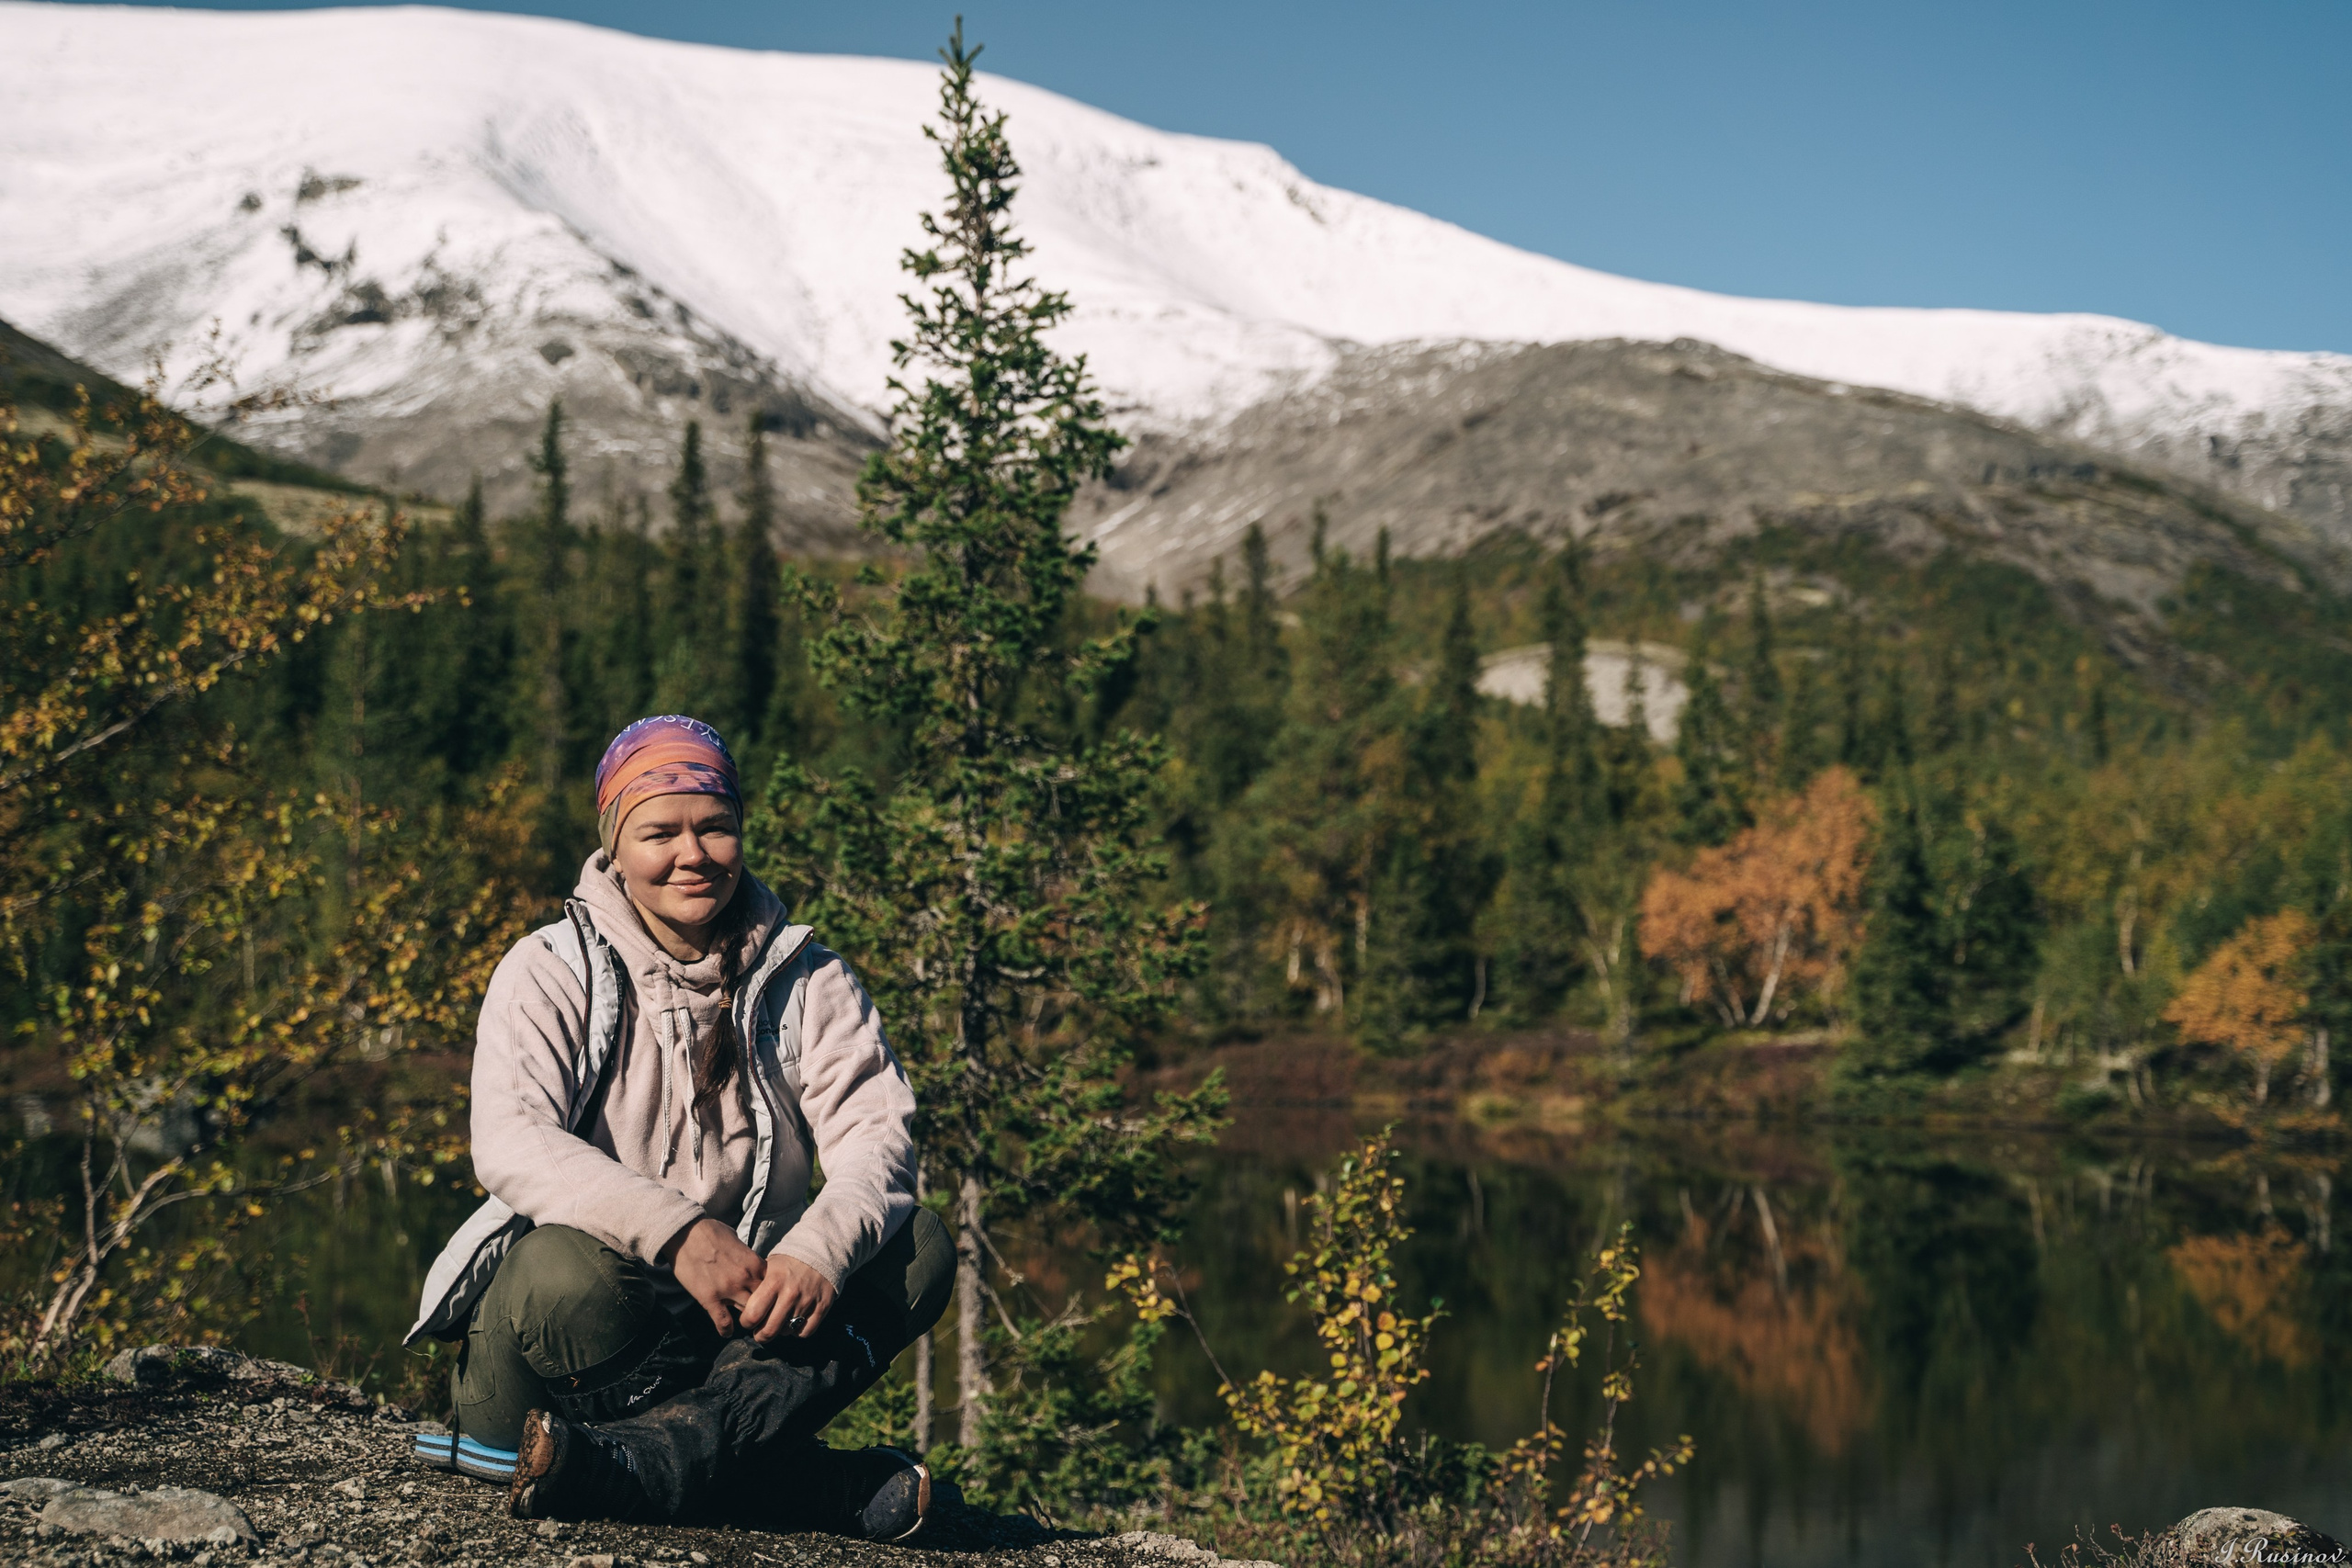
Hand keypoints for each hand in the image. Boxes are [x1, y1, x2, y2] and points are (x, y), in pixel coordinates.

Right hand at [660, 1217, 764, 1336]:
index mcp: (754, 1263)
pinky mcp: (709, 1298)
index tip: (767, 1299)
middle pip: (763, 1302)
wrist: (685, 1233)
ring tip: (746, 1325)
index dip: (770, 1294)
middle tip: (760, 1315)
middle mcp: (745, 1278)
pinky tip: (727, 1332)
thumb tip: (750, 1263)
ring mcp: (728, 1289)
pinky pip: (723, 1321)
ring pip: (747, 1313)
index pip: (772, 1286)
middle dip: (763, 1309)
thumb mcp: (737, 1240)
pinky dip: (726, 1329)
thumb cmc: (710, 1232)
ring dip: (746, 1319)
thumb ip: (747, 1255)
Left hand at [740, 1252, 837, 1343]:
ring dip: (780, 1330)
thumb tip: (742, 1309)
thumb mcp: (768, 1267)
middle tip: (759, 1332)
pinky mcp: (822, 1306)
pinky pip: (805, 1332)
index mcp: (773, 1282)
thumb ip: (756, 1287)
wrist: (819, 1251)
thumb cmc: (788, 1262)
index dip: (746, 1322)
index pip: (752, 1315)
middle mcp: (790, 1294)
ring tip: (778, 1321)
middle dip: (760, 1335)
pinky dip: (797, 1331)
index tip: (748, 1320)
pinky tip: (793, 1322)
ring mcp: (807, 1301)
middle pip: (769, 1330)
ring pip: (786, 1332)